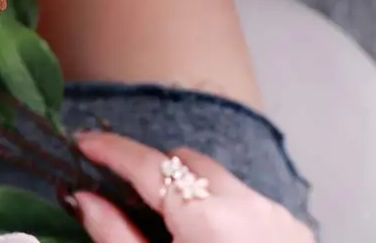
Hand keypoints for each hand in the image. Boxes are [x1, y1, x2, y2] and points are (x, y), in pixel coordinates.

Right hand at [73, 132, 314, 242]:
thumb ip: (116, 236)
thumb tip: (85, 199)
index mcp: (207, 217)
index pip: (147, 163)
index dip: (109, 149)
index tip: (81, 143)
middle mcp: (247, 204)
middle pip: (185, 162)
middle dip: (150, 168)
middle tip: (118, 192)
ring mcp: (277, 218)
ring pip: (217, 180)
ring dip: (185, 190)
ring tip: (160, 224)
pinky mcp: (294, 233)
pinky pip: (244, 203)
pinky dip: (216, 209)